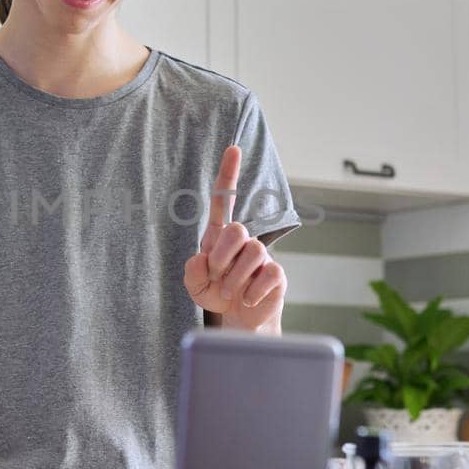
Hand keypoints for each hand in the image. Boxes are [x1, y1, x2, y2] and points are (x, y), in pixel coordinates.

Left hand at [183, 144, 286, 332]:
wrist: (239, 320)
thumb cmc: (216, 294)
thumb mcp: (195, 285)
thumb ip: (191, 271)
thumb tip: (202, 259)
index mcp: (220, 236)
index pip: (224, 200)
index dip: (228, 174)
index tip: (233, 148)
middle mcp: (243, 241)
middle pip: (237, 230)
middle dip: (221, 256)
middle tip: (216, 276)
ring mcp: (262, 257)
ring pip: (254, 250)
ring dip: (235, 277)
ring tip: (230, 292)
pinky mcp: (277, 275)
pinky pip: (269, 273)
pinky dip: (252, 292)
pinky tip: (248, 299)